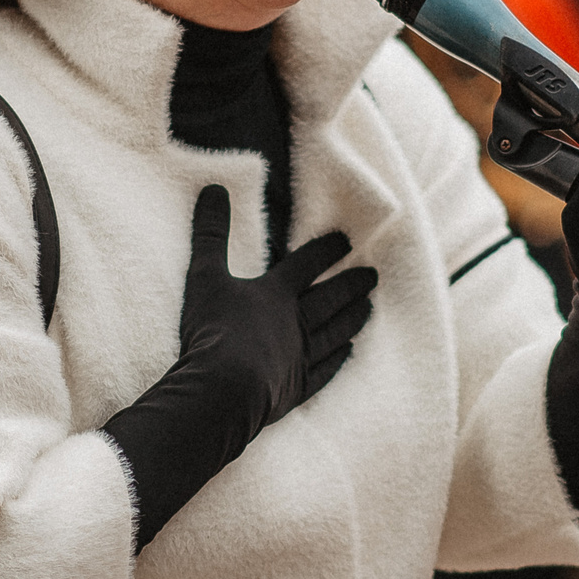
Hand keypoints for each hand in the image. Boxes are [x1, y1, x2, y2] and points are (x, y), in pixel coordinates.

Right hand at [177, 185, 376, 429]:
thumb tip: (214, 188)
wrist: (224, 390)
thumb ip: (211, 233)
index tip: (346, 240)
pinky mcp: (296, 388)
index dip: (326, 250)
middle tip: (373, 275)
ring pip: (334, 333)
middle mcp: (295, 322)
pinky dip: (338, 361)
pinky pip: (324, 371)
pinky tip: (348, 354)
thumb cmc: (214, 331)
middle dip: (351, 284)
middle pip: (330, 298)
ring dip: (352, 319)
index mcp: (275, 293)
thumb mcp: (205, 275)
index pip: (307, 264)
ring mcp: (299, 356)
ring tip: (369, 308)